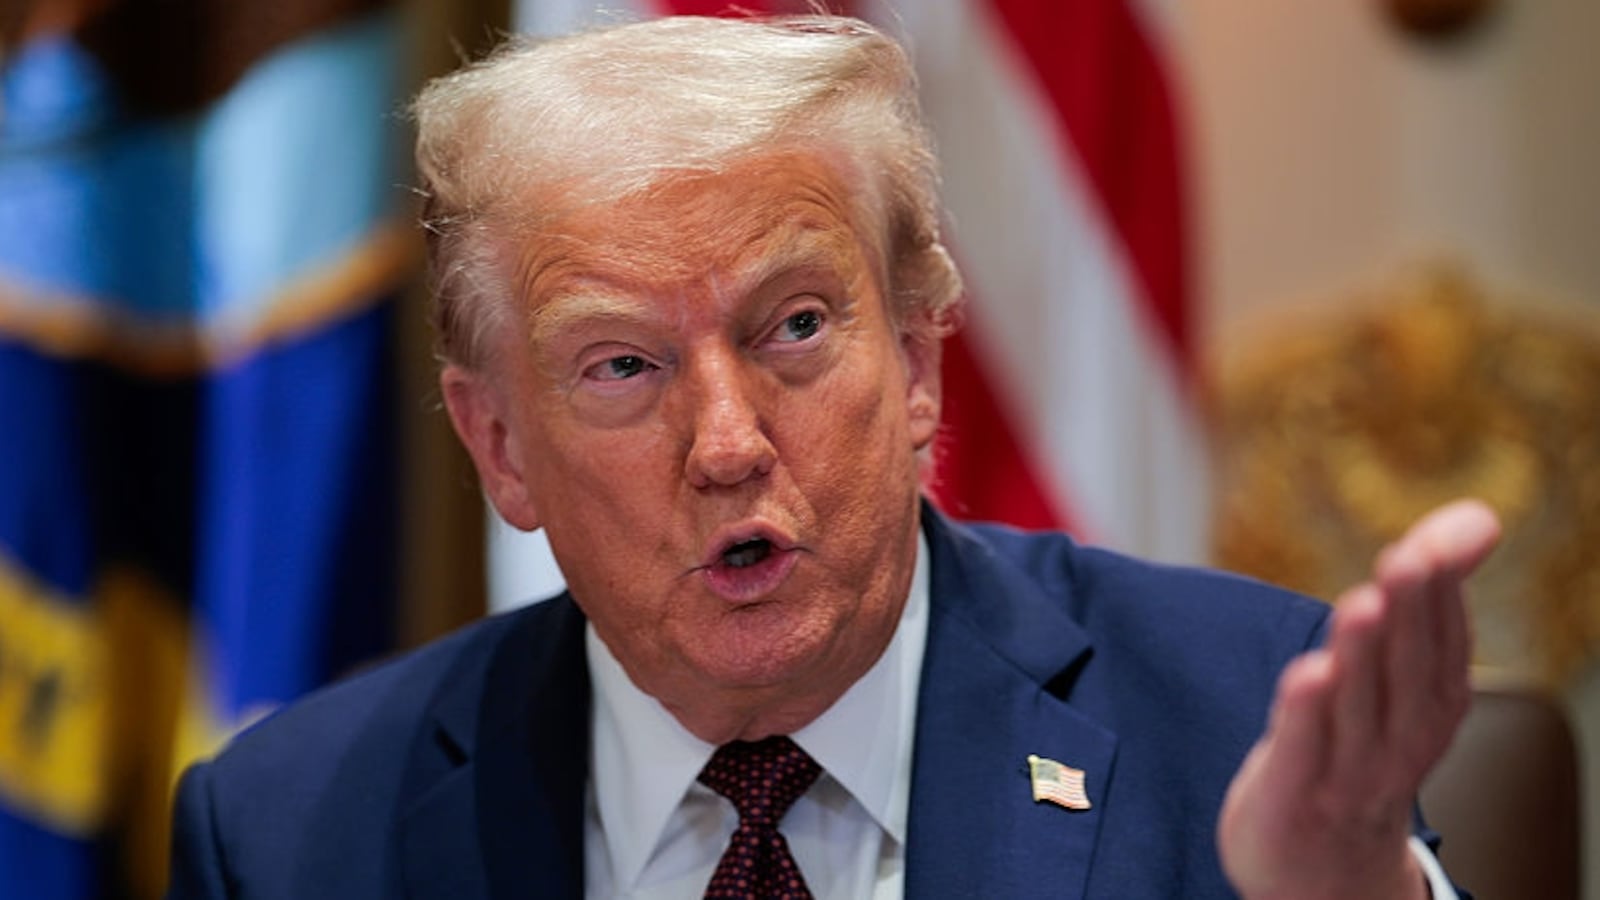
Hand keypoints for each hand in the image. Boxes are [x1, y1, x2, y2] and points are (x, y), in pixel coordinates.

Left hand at [1218, 499, 1501, 899]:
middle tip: (1406, 559)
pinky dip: (1306, 714)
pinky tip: (1306, 673)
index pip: (1442, 640)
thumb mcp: (1402, 672)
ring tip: (1362, 602)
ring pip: (1359, 707)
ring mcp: (1350, 770)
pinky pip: (1304, 751)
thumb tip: (1479, 515)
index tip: (1431, 542)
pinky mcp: (1295, 794)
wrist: (1325, 870)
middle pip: (1407, 669)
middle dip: (1408, 613)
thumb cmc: (1361, 747)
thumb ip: (1427, 594)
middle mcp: (1403, 737)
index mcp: (1434, 702)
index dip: (1438, 591)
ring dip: (1361, 654)